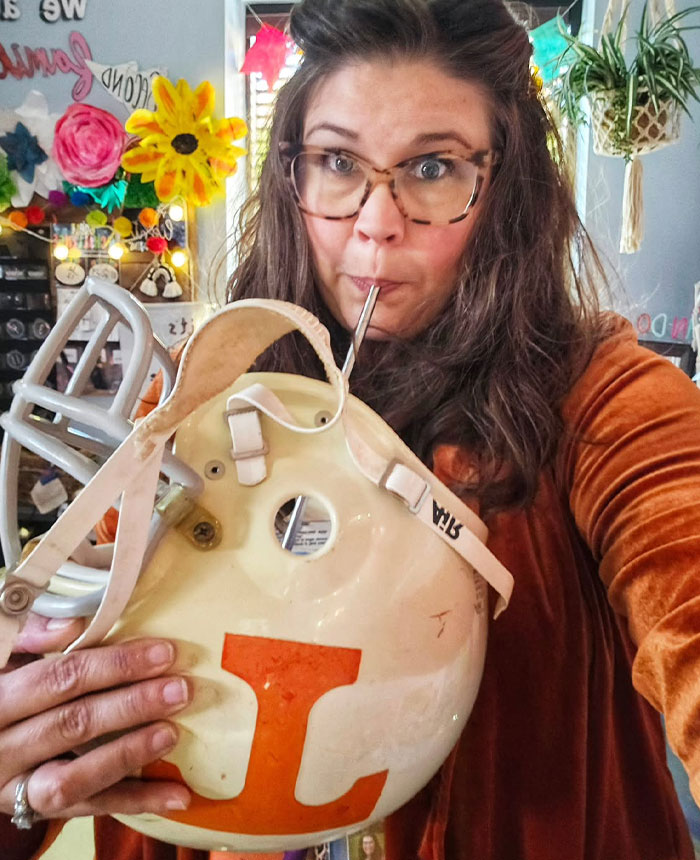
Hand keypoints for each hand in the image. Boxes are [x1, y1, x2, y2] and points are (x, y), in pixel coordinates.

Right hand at [0, 619, 191, 821]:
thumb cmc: (7, 688)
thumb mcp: (8, 657)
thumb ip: (34, 634)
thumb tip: (73, 625)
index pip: (60, 679)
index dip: (114, 665)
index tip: (164, 653)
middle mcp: (3, 747)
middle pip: (72, 724)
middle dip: (132, 705)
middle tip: (179, 690)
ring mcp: (18, 786)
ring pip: (74, 777)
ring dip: (128, 754)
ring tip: (171, 733)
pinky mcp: (39, 811)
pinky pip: (91, 809)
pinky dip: (137, 803)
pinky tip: (177, 794)